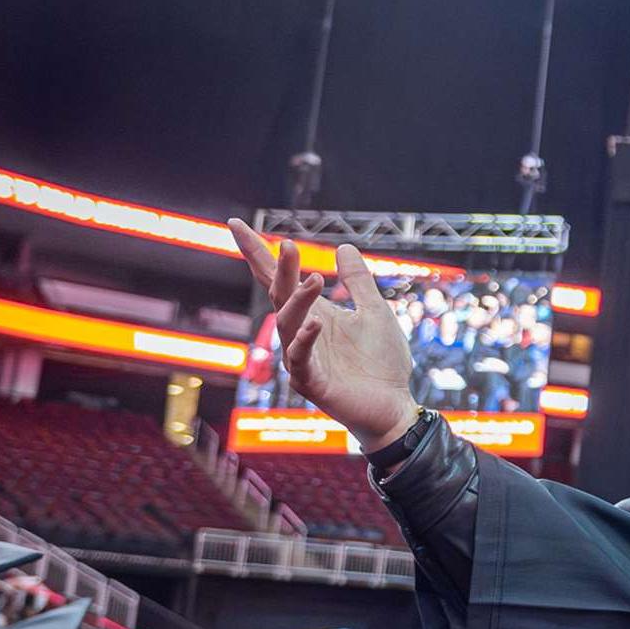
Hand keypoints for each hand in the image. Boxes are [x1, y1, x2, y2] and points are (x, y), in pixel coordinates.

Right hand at [227, 222, 420, 450]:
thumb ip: (358, 282)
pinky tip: (316, 323)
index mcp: (313, 313)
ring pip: (287, 324)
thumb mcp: (375, 312)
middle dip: (279, 270)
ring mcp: (302, 358)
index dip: (257, 252)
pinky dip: (305, 339)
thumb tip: (344, 247)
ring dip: (299, 300)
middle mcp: (300, 332)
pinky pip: (300, 359)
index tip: (236, 223)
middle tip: (289, 246)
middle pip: (279, 295)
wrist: (393, 405)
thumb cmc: (381, 363)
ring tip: (317, 279)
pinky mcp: (311, 382)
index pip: (277, 279)